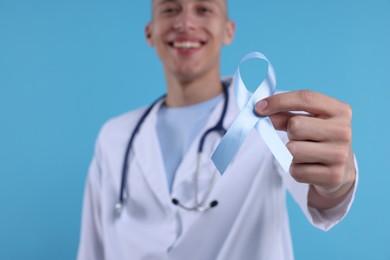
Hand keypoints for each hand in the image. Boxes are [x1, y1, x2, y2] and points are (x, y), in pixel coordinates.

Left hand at [255, 90, 355, 208]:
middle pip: (295, 125)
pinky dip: (295, 169)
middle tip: (299, 138)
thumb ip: (285, 115)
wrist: (341, 171)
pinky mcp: (333, 176)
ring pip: (292, 150)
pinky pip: (295, 171)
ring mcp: (340, 155)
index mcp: (340, 110)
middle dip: (290, 132)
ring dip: (291, 153)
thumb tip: (261, 110)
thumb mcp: (308, 121)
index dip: (278, 101)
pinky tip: (309, 167)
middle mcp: (344, 131)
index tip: (258, 108)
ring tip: (306, 153)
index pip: (305, 98)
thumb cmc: (318, 139)